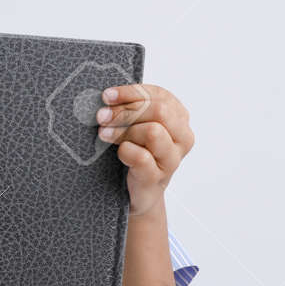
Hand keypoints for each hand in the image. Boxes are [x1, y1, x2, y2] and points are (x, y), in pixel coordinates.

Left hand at [95, 83, 194, 218]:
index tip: (107, 96)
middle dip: (125, 111)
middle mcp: (182, 137)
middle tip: (102, 117)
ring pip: (153, 131)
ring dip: (123, 131)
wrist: (139, 192)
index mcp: (179, 118)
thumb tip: (107, 97)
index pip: (159, 95)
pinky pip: (142, 157)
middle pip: (159, 111)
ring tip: (105, 135)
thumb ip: (131, 108)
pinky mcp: (157, 177)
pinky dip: (125, 151)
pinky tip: (119, 152)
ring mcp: (172, 159)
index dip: (131, 92)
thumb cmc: (137, 152)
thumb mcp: (137, 125)